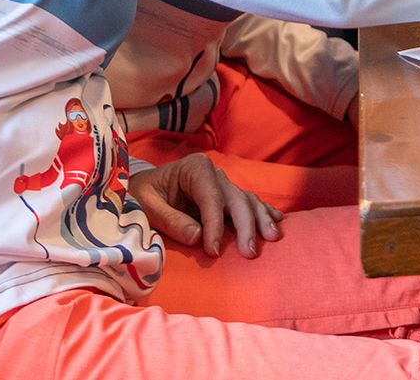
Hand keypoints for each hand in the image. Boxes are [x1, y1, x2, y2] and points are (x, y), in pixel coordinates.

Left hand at [129, 154, 281, 258]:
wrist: (142, 188)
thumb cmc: (141, 196)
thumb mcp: (146, 207)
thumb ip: (171, 220)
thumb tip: (198, 237)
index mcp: (194, 168)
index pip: (211, 197)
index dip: (215, 225)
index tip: (214, 252)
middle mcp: (213, 173)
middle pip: (235, 198)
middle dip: (246, 225)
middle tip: (250, 252)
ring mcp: (223, 183)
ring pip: (247, 200)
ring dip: (261, 219)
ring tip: (272, 238)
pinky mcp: (226, 195)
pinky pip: (249, 202)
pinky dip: (264, 211)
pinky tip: (278, 221)